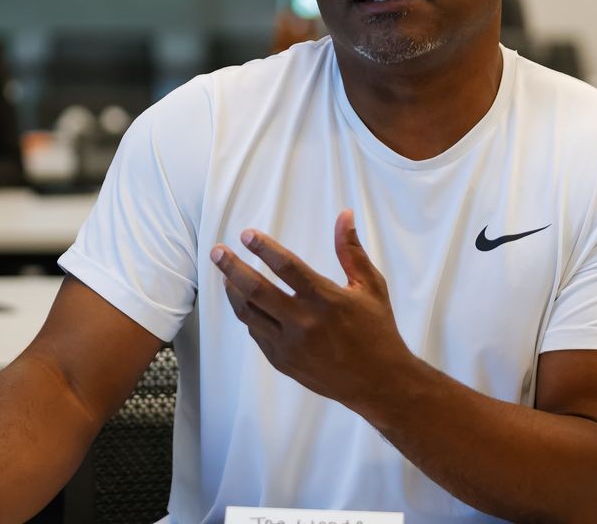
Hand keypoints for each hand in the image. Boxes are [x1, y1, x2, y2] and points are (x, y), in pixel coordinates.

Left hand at [211, 210, 412, 408]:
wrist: (378, 383)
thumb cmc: (377, 329)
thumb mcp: (371, 286)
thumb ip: (351, 251)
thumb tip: (344, 215)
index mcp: (326, 300)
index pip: (287, 267)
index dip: (264, 248)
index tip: (247, 234)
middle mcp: (304, 323)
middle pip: (256, 290)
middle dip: (232, 267)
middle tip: (217, 251)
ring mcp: (290, 345)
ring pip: (249, 313)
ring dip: (233, 291)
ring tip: (226, 275)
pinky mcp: (282, 361)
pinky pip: (256, 333)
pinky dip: (248, 314)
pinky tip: (246, 301)